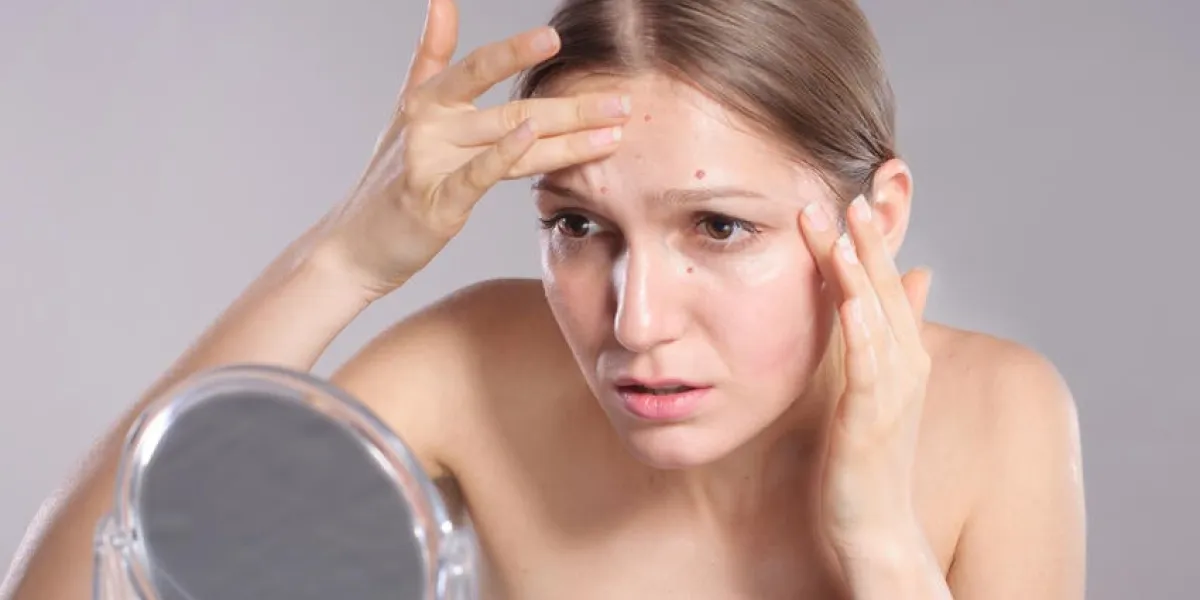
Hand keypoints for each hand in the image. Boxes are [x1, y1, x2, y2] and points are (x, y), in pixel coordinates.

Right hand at [318, 0, 630, 296]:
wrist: (354, 247)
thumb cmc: (392, 180)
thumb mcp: (408, 111)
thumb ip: (430, 55)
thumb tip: (442, 0)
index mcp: (426, 101)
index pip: (477, 68)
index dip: (514, 51)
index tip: (553, 39)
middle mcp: (428, 124)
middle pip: (510, 107)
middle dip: (572, 106)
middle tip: (622, 101)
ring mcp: (430, 162)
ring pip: (508, 140)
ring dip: (567, 135)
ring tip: (612, 128)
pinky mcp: (435, 203)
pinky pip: (476, 175)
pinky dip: (504, 154)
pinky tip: (534, 137)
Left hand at [799, 195, 934, 560]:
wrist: (875, 525)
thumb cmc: (870, 457)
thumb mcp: (882, 385)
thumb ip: (896, 331)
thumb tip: (920, 275)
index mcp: (901, 354)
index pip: (887, 285)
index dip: (872, 243)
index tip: (852, 198)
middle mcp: (904, 365)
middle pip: (886, 289)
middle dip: (867, 241)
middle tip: (847, 193)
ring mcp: (892, 390)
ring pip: (878, 316)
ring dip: (861, 269)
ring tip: (844, 225)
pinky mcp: (871, 417)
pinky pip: (868, 364)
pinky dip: (863, 327)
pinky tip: (851, 296)